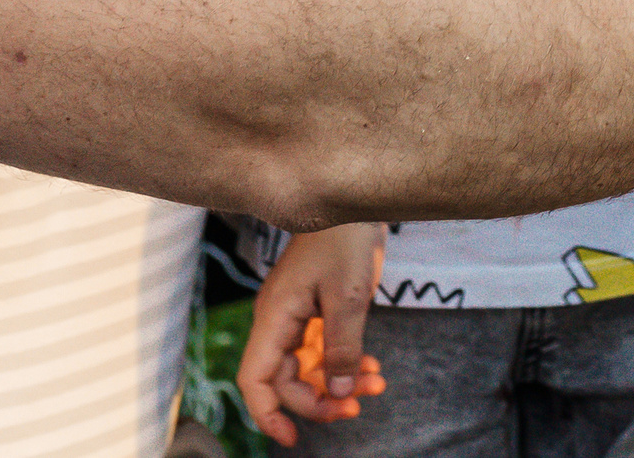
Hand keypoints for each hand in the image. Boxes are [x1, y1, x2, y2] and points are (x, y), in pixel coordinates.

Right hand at [237, 223, 388, 447]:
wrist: (355, 199)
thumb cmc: (345, 237)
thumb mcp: (348, 296)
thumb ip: (343, 347)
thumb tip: (341, 392)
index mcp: (275, 318)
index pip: (256, 379)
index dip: (268, 414)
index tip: (292, 438)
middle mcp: (279, 320)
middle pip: (285, 380)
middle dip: (319, 400)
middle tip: (358, 407)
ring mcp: (297, 314)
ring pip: (308, 366)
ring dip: (339, 382)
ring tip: (376, 384)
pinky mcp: (317, 307)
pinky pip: (324, 347)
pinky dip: (346, 361)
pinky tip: (372, 367)